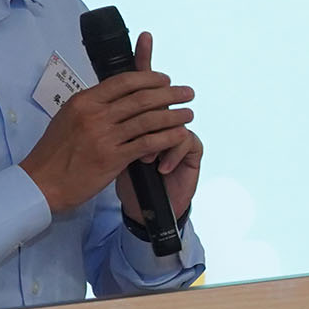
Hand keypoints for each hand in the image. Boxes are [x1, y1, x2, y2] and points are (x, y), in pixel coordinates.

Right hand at [21, 32, 197, 215]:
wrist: (42, 183)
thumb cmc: (54, 153)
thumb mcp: (68, 118)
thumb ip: (91, 107)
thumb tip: (115, 97)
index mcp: (84, 101)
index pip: (123, 81)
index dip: (149, 78)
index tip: (165, 79)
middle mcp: (95, 114)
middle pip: (141, 98)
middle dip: (169, 94)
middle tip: (187, 93)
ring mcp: (104, 136)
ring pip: (148, 119)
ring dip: (173, 115)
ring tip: (189, 114)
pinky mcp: (113, 158)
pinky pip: (147, 143)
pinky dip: (166, 137)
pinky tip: (179, 135)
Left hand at [125, 114, 204, 229]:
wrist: (145, 206)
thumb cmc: (129, 181)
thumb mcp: (118, 154)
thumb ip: (120, 132)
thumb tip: (116, 115)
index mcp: (144, 120)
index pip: (142, 101)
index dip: (135, 110)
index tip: (123, 127)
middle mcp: (163, 125)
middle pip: (160, 107)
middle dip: (147, 124)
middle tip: (135, 141)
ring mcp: (178, 136)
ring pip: (175, 121)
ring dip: (159, 140)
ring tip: (146, 159)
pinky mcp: (193, 150)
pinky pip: (188, 140)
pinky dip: (174, 154)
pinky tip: (162, 168)